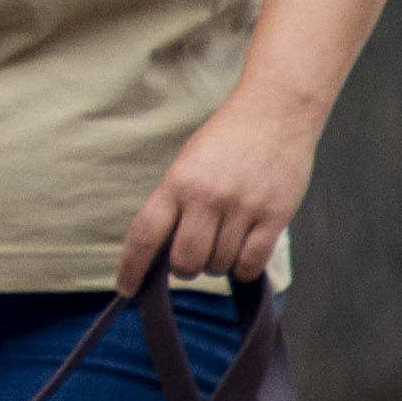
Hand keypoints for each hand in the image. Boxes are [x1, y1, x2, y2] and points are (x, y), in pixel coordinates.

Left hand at [124, 91, 314, 289]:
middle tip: (192, 258)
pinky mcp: (274, 215)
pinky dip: (244, 269)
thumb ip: (174, 204)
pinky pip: (251, 264)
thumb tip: (161, 253)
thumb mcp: (187, 165)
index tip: (126, 289)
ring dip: (217, 265)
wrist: (276, 111)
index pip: (145, 235)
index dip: (132, 268)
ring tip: (225, 240)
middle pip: (184, 261)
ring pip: (219, 265)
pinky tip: (244, 252)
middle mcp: (207, 196)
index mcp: (178, 182)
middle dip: (184, 269)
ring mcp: (242, 207)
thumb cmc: (227, 139)